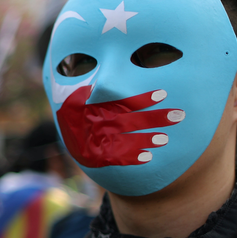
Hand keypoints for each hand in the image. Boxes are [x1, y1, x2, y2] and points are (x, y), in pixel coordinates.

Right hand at [56, 85, 183, 166]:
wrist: (58, 135)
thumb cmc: (71, 110)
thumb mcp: (74, 95)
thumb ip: (92, 89)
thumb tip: (108, 80)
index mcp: (95, 107)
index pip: (124, 102)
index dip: (144, 99)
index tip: (163, 94)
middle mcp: (100, 124)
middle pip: (132, 121)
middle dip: (155, 118)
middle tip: (178, 116)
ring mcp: (99, 141)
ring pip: (127, 140)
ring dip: (147, 139)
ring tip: (165, 139)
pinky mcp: (97, 156)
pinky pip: (117, 158)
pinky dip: (132, 158)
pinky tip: (148, 156)